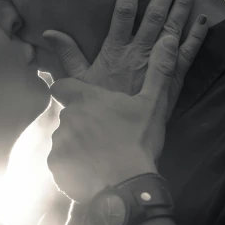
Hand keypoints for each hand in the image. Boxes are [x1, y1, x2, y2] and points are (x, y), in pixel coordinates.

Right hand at [43, 0, 208, 119]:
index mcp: (115, 49)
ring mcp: (157, 66)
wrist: (116, 139)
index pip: (123, 10)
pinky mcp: (172, 81)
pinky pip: (187, 55)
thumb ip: (66, 54)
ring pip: (172, 29)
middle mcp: (138, 53)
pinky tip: (203, 20)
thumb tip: (49, 32)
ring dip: (182, 6)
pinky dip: (196, 37)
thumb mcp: (77, 80)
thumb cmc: (95, 109)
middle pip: (153, 14)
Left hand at [48, 35, 178, 202]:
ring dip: (77, 145)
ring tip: (100, 157)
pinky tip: (92, 172)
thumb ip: (158, 71)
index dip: (69, 92)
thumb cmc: (139, 141)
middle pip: (68, 117)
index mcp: (86, 99)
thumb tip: (169, 39)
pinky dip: (72, 166)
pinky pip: (61, 163)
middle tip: (103, 136)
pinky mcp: (56, 166)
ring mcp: (59, 142)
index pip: (62, 86)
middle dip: (81, 124)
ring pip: (64, 140)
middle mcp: (67, 117)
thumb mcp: (153, 104)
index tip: (81, 100)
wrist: (127, 185)